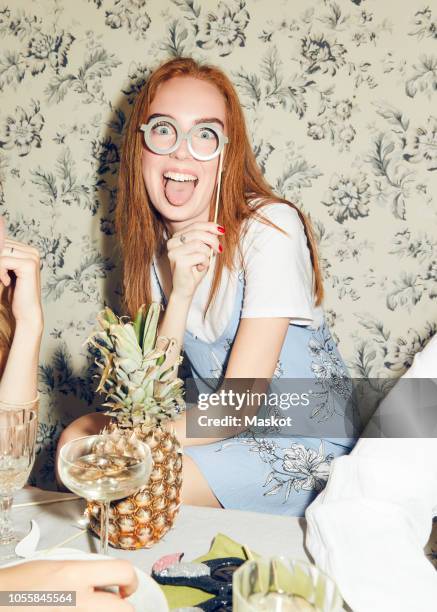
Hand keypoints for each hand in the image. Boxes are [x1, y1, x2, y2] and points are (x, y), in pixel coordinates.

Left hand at [0, 218, 42, 330]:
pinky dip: (0, 272)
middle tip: (3, 278)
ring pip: (1, 252)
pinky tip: (7, 282)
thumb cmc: (14, 294)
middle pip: (1, 245)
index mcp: (28, 250)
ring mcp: (32, 256)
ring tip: (5, 280)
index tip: (3, 274)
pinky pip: (3, 260)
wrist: (26, 312)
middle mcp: (32, 251)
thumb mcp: (5, 271)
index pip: (3, 242)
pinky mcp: (29, 264)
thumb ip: (2, 256)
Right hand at [0, 559, 137, 610]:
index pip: (122, 571)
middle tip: (116, 604)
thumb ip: (83, 572)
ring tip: (92, 609)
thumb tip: (105, 581)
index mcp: (73, 575)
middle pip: (124, 610)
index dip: (131, 580)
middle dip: (123, 608)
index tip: (127, 586)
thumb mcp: (52, 568)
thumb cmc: (15, 588)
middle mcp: (77, 601)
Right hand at [166, 222, 222, 299]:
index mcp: (176, 237)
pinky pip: (200, 256)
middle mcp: (172, 242)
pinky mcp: (178, 261)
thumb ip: (207, 239)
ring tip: (204, 262)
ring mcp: (173, 251)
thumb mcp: (203, 251)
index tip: (222, 231)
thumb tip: (218, 229)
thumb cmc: (194, 270)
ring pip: (199, 244)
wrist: (185, 289)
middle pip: (198, 233)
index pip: (195, 225)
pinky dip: (205, 262)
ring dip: (207, 254)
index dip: (210, 226)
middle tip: (219, 250)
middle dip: (213, 240)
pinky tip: (200, 268)